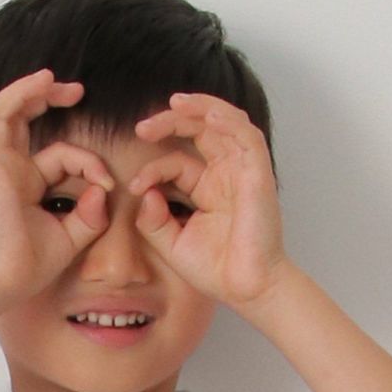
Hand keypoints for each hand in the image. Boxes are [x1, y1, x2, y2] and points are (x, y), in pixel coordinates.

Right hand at [0, 69, 115, 310]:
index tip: (109, 185)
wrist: (3, 284)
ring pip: (2, 115)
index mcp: (29, 182)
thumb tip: (103, 189)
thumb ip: (91, 216)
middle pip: (24, 119)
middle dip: (48, 98)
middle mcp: (10, 170)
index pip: (61, 155)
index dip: (89, 163)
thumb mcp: (71, 239)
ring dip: (22, 92)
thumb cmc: (29, 267)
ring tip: (47, 78)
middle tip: (75, 90)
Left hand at [125, 92, 290, 308]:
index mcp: (206, 187)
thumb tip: (144, 193)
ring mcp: (242, 170)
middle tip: (142, 127)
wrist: (244, 288)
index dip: (152, 169)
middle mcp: (225, 173)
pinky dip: (228, 121)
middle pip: (199, 130)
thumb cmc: (215, 270)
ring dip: (200, 107)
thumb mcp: (172, 244)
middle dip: (170, 121)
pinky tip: (207, 116)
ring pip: (224, 122)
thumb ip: (153, 220)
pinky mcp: (258, 173)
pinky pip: (245, 135)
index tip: (133, 186)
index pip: (176, 163)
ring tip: (174, 103)